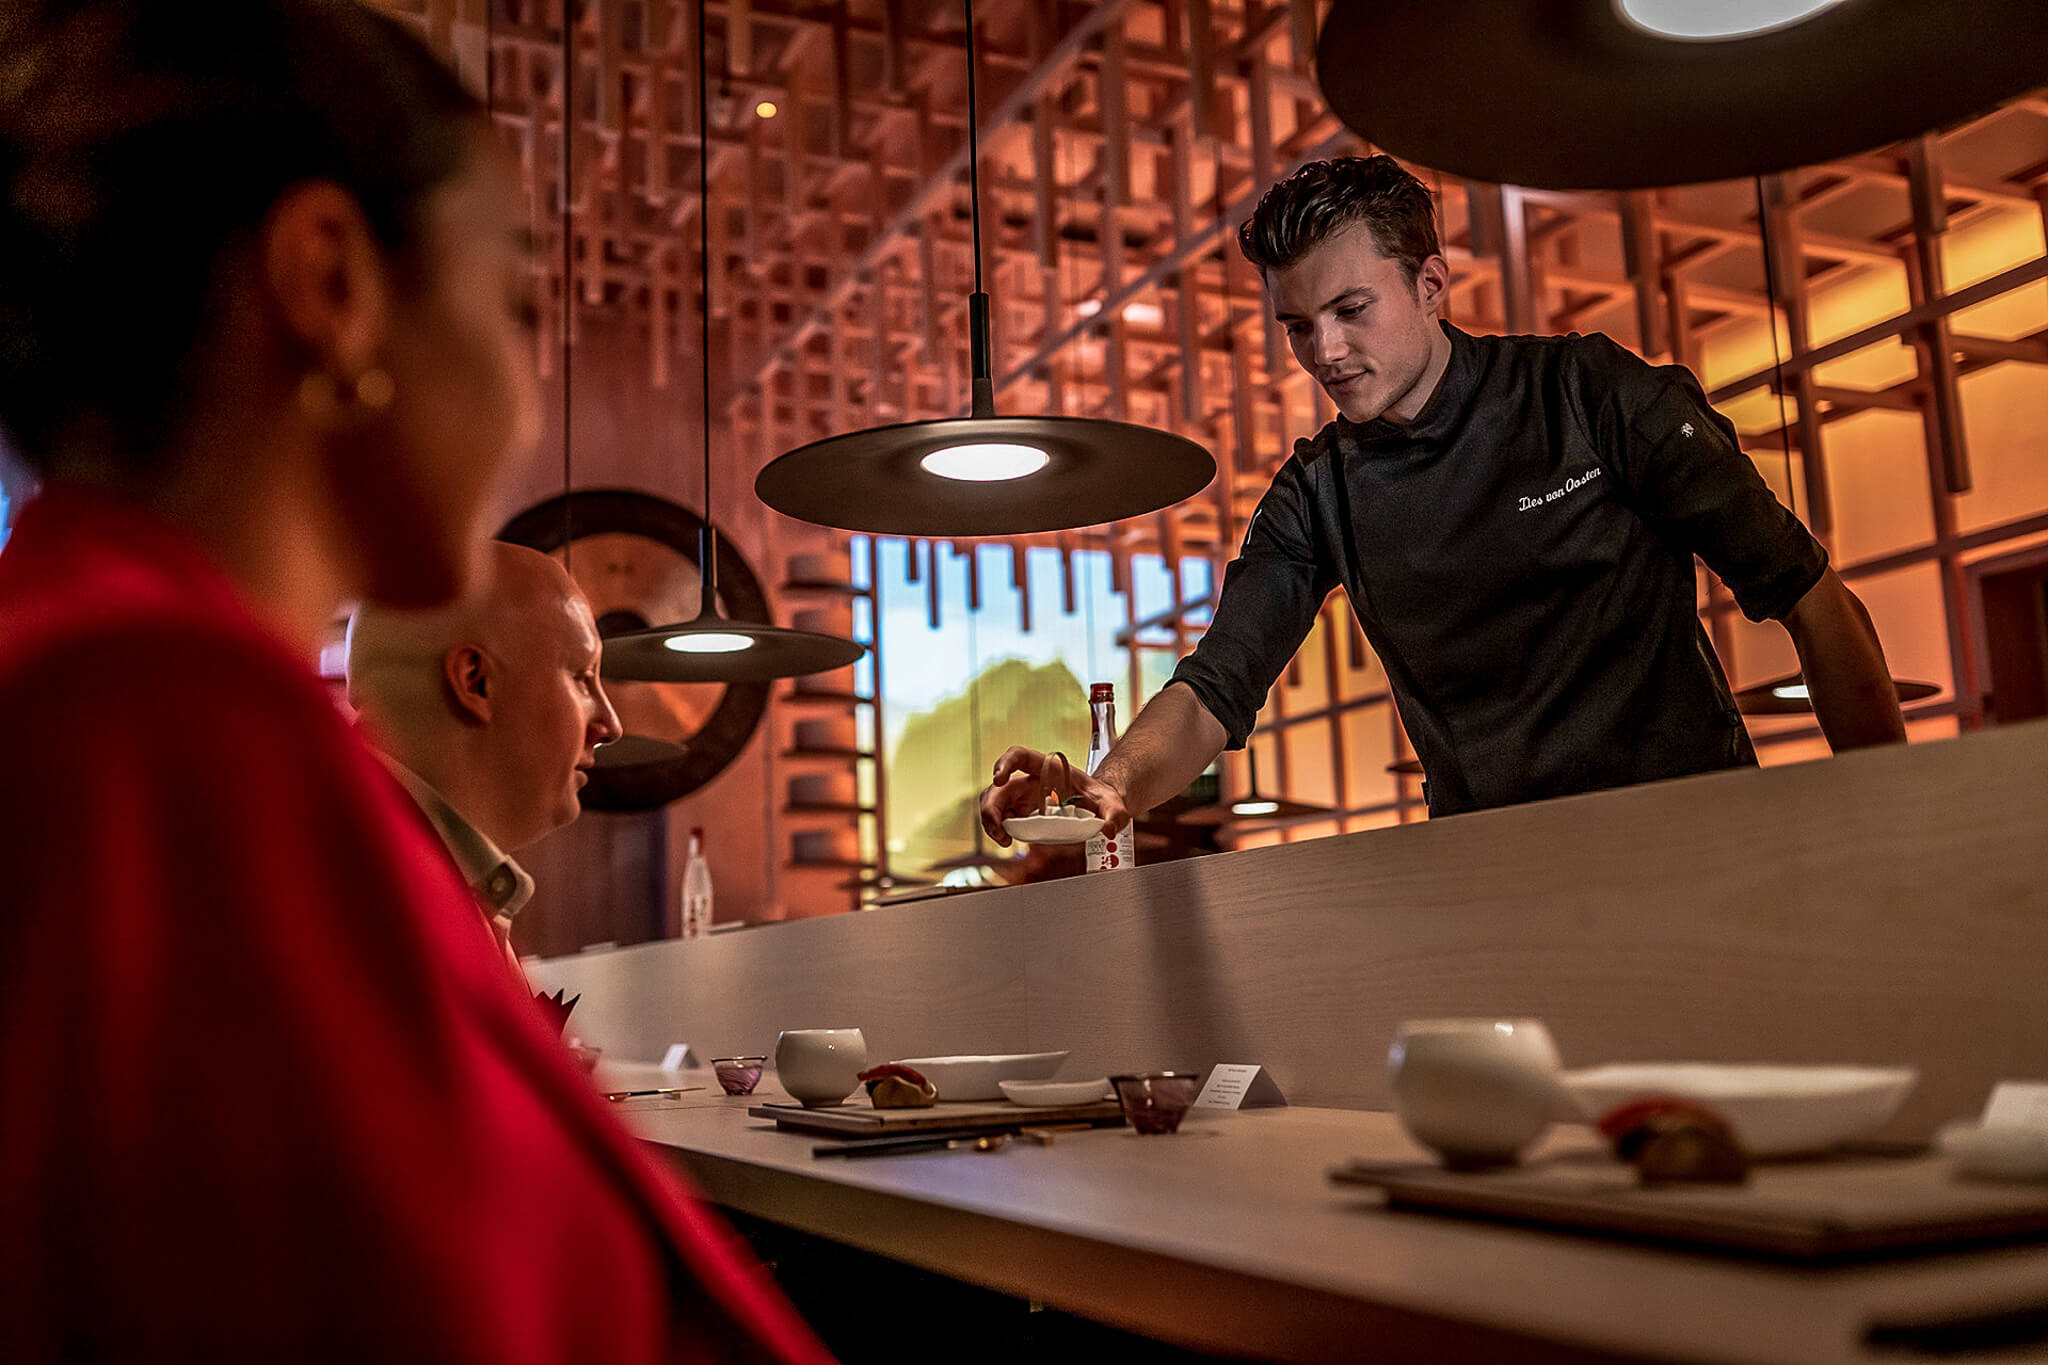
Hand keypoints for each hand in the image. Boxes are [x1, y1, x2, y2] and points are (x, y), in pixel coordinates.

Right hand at [979, 746, 1133, 846]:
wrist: (1097, 808)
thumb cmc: (1100, 799)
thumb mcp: (1112, 804)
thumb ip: (1115, 814)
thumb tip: (1109, 830)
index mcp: (1048, 769)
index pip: (1020, 756)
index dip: (1004, 763)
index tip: (998, 778)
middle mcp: (1029, 781)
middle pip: (999, 787)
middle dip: (991, 807)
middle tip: (1000, 830)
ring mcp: (1022, 797)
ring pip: (993, 802)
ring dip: (991, 821)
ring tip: (1004, 839)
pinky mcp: (1021, 813)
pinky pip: (1000, 818)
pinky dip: (998, 829)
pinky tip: (1008, 840)